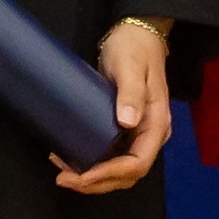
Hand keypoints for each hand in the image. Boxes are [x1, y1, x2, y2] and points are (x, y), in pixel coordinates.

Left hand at [55, 18, 172, 193]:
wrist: (136, 36)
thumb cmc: (134, 49)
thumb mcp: (130, 67)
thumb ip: (131, 92)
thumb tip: (127, 122)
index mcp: (156, 124)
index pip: (137, 163)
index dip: (110, 174)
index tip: (83, 175)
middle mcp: (150, 135)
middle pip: (127, 174)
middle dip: (96, 182)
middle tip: (64, 178)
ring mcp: (138, 134)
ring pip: (118, 170)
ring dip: (91, 178)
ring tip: (62, 171)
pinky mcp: (125, 131)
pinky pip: (111, 157)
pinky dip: (92, 165)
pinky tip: (70, 158)